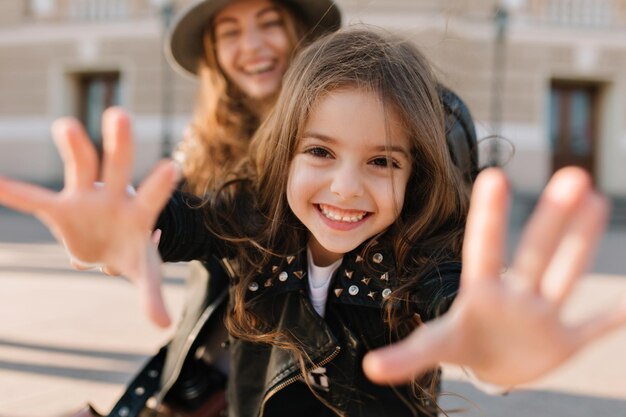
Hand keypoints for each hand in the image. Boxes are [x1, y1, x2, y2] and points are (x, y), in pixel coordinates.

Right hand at [0, 108, 177, 326]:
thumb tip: (164, 325)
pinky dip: (13, 191)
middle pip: (118, 166)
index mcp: (140, 212)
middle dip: (120, 143)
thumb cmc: (134, 253)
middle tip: (120, 114)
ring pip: (81, 165)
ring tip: (66, 125)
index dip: (160, 184)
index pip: (153, 196)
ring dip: (74, 145)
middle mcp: (115, 196)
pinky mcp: (59, 208)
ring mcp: (86, 197)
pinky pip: (32, 199)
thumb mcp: (145, 273)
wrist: (112, 247)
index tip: (173, 165)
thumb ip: (152, 294)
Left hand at [363, 167, 625, 386]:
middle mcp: (515, 294)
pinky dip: (614, 319)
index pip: (484, 247)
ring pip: (566, 273)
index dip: (488, 216)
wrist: (492, 363)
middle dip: (554, 218)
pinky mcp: (565, 340)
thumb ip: (407, 356)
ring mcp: (543, 314)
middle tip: (574, 175)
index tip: (493, 175)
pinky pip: (593, 327)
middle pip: (535, 251)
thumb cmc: (463, 343)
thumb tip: (369, 368)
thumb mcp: (437, 348)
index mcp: (481, 292)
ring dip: (582, 241)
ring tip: (596, 200)